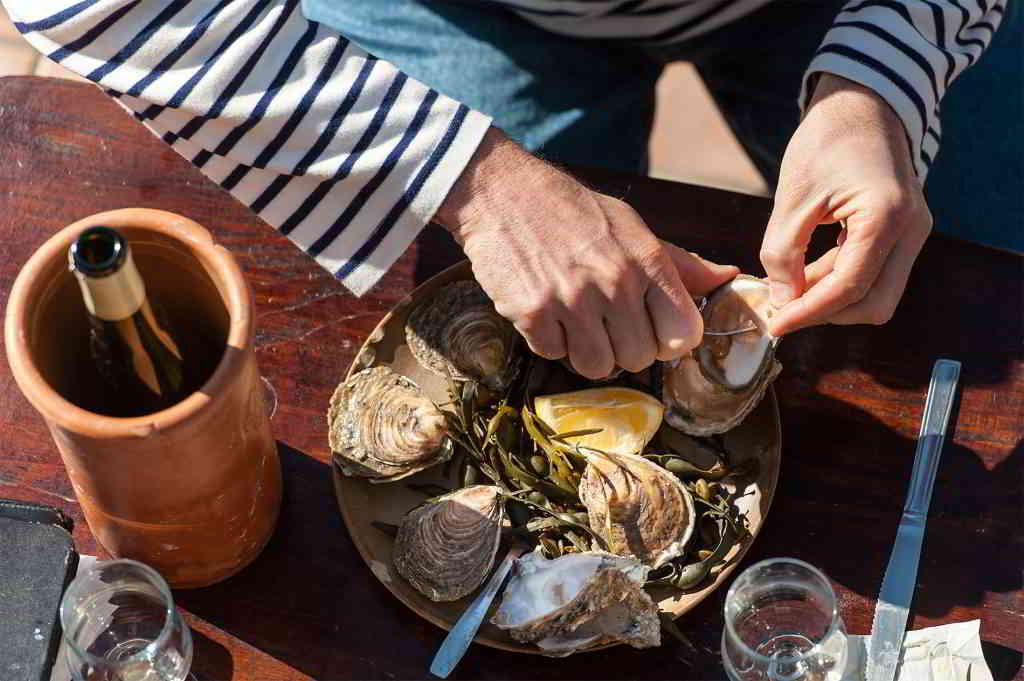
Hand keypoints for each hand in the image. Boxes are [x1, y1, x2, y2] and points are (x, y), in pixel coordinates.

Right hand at [435, 128, 737, 379]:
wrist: (502, 192)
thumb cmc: (573, 210)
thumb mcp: (631, 227)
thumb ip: (677, 262)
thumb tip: (726, 277)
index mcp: (646, 261)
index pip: (684, 334)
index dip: (668, 340)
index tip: (650, 328)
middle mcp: (614, 283)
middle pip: (639, 358)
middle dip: (622, 347)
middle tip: (603, 321)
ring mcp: (572, 300)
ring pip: (597, 366)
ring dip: (585, 350)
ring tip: (574, 319)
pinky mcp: (532, 313)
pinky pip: (553, 354)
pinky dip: (548, 339)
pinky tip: (544, 308)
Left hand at [760, 73, 931, 335]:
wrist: (861, 103)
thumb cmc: (826, 139)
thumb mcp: (793, 198)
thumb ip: (783, 253)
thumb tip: (781, 302)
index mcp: (887, 216)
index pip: (850, 287)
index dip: (809, 312)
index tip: (776, 324)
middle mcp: (911, 230)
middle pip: (874, 303)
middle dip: (826, 314)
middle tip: (782, 312)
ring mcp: (911, 232)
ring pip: (875, 293)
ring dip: (830, 299)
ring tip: (785, 290)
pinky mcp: (901, 232)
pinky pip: (873, 273)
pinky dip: (837, 281)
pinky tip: (802, 275)